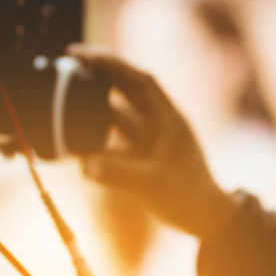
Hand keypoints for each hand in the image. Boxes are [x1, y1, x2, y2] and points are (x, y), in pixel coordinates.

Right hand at [68, 45, 238, 242]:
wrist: (207, 220)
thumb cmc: (190, 198)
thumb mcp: (154, 184)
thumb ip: (119, 174)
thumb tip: (84, 166)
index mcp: (169, 120)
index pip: (140, 80)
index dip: (113, 64)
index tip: (85, 55)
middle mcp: (159, 124)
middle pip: (127, 90)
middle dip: (100, 76)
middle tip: (70, 67)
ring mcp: (151, 140)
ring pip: (119, 115)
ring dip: (95, 108)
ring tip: (68, 100)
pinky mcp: (143, 158)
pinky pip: (114, 142)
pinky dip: (96, 140)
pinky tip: (76, 143)